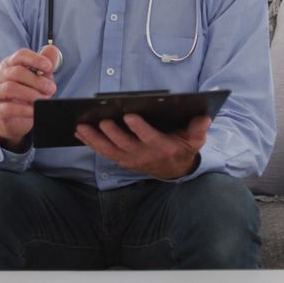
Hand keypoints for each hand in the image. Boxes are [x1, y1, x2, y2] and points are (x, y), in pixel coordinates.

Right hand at [0, 45, 60, 151]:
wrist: (17, 119)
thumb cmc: (28, 93)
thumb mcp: (40, 79)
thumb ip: (45, 66)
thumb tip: (52, 49)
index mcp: (10, 64)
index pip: (20, 55)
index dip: (35, 59)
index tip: (49, 66)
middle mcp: (0, 76)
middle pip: (16, 72)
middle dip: (36, 80)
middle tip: (51, 89)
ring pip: (10, 88)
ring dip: (31, 94)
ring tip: (44, 100)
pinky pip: (8, 108)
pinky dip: (23, 109)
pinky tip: (34, 110)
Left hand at [75, 114, 209, 179]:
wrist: (174, 169)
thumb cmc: (183, 147)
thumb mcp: (195, 140)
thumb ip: (199, 129)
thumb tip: (204, 118)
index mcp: (163, 147)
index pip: (150, 138)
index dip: (139, 128)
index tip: (130, 115)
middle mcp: (144, 155)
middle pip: (125, 144)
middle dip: (112, 132)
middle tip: (101, 120)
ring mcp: (131, 159)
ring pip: (110, 150)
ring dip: (94, 139)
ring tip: (81, 126)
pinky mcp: (121, 160)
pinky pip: (103, 152)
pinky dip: (91, 143)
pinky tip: (79, 132)